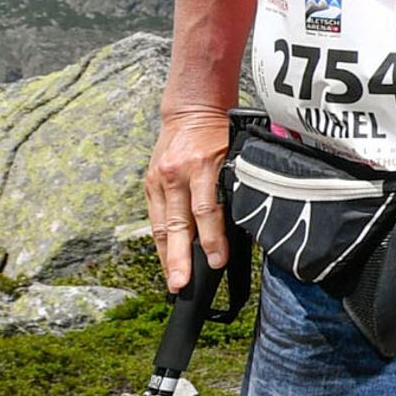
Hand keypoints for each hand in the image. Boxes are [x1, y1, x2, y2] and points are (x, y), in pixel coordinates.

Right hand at [146, 107, 231, 290]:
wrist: (191, 111)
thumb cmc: (220, 135)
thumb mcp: (236, 155)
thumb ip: (235, 187)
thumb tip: (245, 224)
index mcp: (202, 166)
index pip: (206, 209)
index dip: (212, 238)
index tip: (217, 261)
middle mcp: (176, 174)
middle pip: (178, 224)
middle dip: (180, 258)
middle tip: (182, 284)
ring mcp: (159, 180)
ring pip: (162, 225)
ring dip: (167, 256)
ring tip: (173, 281)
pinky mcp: (150, 183)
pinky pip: (155, 218)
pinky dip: (161, 241)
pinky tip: (166, 259)